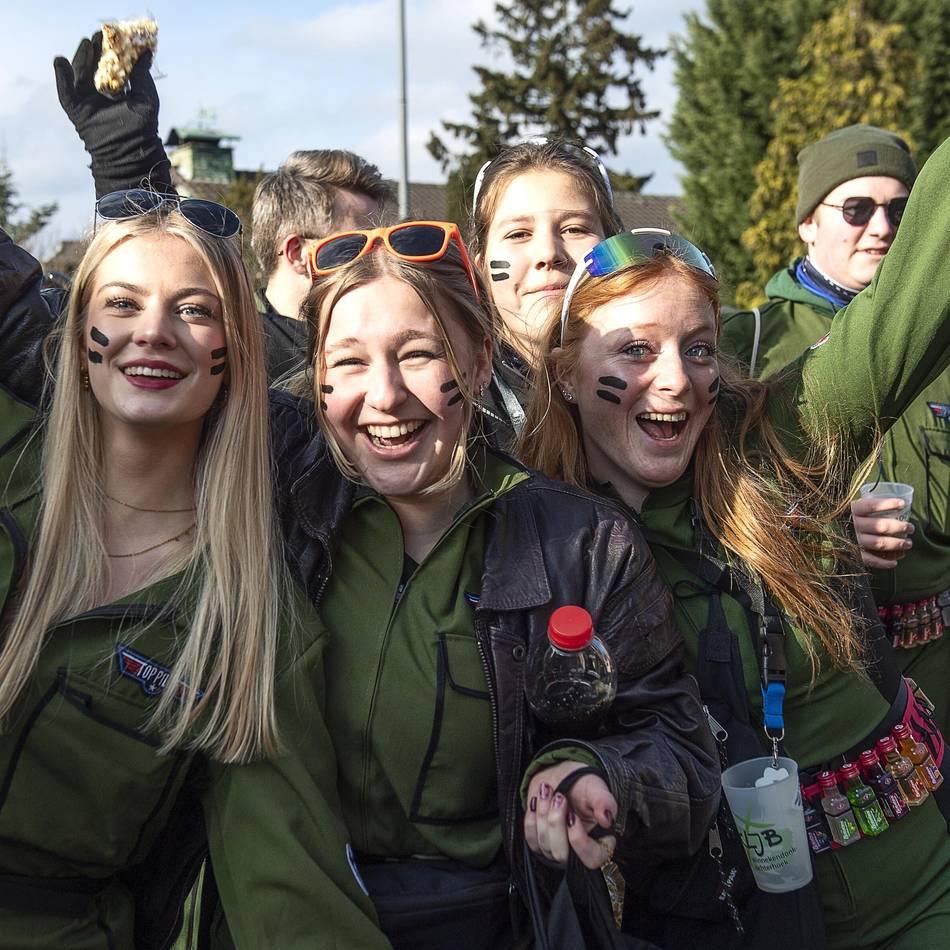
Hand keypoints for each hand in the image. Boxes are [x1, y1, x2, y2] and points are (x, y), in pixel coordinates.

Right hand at [53, 34, 168, 196]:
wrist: (133, 151)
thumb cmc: (144, 127)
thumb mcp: (146, 96)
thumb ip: (142, 74)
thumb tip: (146, 51)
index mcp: (117, 93)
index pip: (109, 68)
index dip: (108, 52)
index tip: (110, 36)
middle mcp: (100, 97)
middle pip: (92, 69)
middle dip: (93, 52)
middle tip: (95, 36)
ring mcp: (88, 104)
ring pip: (79, 77)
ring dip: (80, 59)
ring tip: (85, 44)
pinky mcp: (77, 112)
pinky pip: (66, 93)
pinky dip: (62, 78)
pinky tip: (60, 61)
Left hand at [523, 760, 617, 869]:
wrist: (562, 776)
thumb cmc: (583, 786)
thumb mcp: (596, 789)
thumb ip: (604, 802)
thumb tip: (607, 819)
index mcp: (599, 842)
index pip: (592, 859)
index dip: (579, 841)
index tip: (572, 816)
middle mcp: (578, 853)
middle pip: (562, 854)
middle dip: (556, 822)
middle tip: (559, 797)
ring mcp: (558, 850)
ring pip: (545, 845)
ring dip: (543, 814)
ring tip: (547, 791)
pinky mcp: (540, 845)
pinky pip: (531, 840)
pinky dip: (531, 819)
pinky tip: (536, 801)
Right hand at [851, 495, 914, 569]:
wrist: (822, 535)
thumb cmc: (844, 519)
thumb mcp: (851, 508)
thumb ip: (866, 505)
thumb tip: (894, 502)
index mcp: (852, 511)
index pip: (871, 506)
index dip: (888, 504)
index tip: (902, 504)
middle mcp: (852, 525)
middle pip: (880, 526)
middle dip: (899, 527)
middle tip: (910, 528)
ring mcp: (852, 540)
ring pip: (879, 543)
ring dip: (896, 544)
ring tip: (908, 543)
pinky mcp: (852, 553)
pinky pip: (870, 560)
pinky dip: (884, 562)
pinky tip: (895, 562)